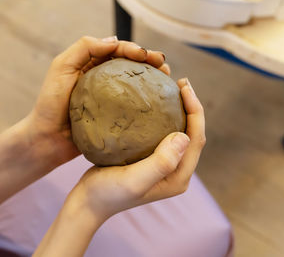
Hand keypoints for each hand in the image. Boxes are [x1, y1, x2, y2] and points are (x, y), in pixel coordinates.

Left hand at [20, 36, 169, 169]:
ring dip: (152, 78)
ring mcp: (110, 99)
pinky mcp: (114, 117)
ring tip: (167, 78)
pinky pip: (133, 106)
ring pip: (135, 84)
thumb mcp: (61, 68)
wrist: (47, 139)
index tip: (147, 55)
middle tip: (163, 64)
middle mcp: (103, 80)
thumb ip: (84, 48)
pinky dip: (147, 101)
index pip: (117, 51)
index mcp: (91, 65)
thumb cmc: (50, 104)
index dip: (134, 49)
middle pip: (130, 65)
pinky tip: (159, 101)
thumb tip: (114, 40)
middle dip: (149, 61)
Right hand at [67, 78, 204, 220]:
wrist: (88, 201)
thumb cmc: (108, 193)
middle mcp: (175, 171)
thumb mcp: (133, 180)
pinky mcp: (151, 159)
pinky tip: (151, 102)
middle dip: (192, 107)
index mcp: (178, 177)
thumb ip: (161, 162)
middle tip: (181, 83)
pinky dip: (162, 115)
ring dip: (179, 109)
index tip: (185, 87)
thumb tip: (184, 137)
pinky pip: (162, 132)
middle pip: (192, 133)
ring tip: (171, 87)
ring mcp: (164, 165)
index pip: (196, 139)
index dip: (196, 111)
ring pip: (178, 131)